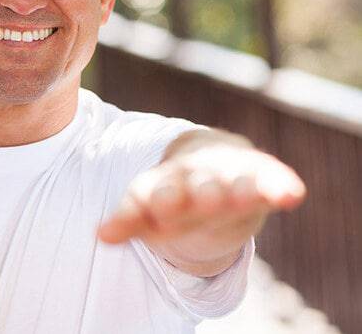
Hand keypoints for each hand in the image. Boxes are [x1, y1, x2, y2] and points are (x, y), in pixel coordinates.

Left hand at [98, 139, 304, 272]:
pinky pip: (271, 179)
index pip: (157, 192)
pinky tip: (292, 194)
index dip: (159, 199)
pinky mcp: (259, 176)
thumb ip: (129, 221)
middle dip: (202, 193)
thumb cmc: (173, 194)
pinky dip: (280, 185)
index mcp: (163, 183)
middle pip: (198, 186)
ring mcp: (228, 175)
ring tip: (247, 192)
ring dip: (240, 188)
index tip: (160, 204)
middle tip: (206, 197)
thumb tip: (101, 236)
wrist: (209, 158)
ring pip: (234, 182)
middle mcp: (196, 176)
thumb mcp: (147, 209)